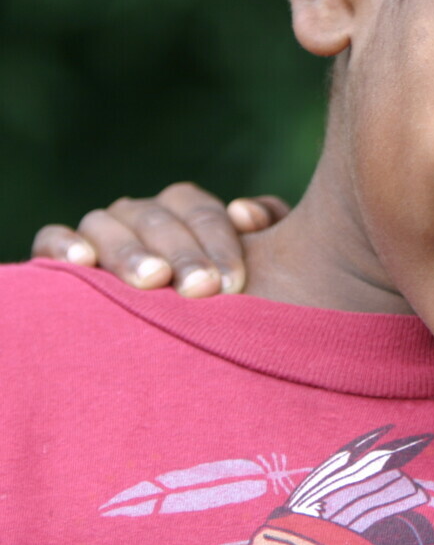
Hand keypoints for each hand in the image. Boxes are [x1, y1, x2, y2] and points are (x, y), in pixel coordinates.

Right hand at [31, 182, 288, 296]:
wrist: (188, 334)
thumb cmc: (228, 298)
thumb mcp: (261, 266)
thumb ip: (269, 231)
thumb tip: (244, 212)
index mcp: (186, 210)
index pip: (200, 213)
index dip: (220, 243)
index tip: (235, 283)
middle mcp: (142, 215)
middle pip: (158, 220)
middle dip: (183, 254)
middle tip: (201, 289)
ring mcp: (102, 232)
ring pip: (107, 225)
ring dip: (130, 252)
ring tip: (153, 280)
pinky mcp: (61, 255)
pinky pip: (52, 238)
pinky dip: (63, 244)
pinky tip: (83, 262)